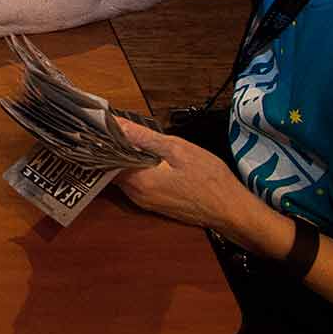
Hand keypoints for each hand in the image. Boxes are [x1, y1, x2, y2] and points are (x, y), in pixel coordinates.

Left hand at [111, 117, 255, 232]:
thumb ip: (144, 138)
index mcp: (138, 181)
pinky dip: (134, 168)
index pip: (106, 157)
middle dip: (112, 147)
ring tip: (128, 136)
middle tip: (115, 125)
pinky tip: (144, 155)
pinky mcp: (153, 204)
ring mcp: (144, 202)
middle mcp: (135, 195)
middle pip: (111, 167)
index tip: (102, 123)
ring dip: (124, 157)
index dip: (103, 139)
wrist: (230, 210)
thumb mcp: (178, 149)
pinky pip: (135, 182)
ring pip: (123, 175)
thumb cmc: (209, 179)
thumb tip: (119, 125)